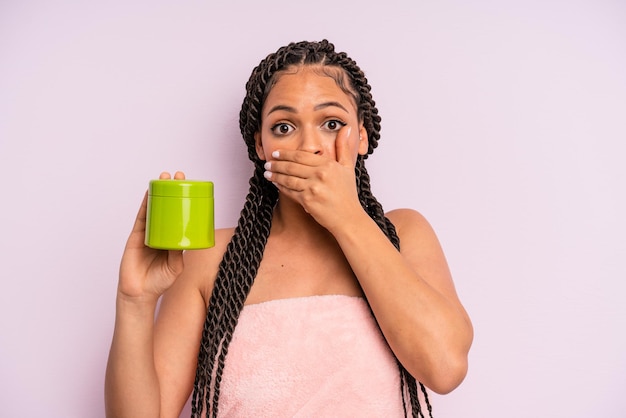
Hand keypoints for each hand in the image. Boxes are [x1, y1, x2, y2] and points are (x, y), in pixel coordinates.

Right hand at [117, 171, 185, 302]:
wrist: (140, 294)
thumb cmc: (159, 282)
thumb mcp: (175, 266)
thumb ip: (178, 253)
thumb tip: (183, 239)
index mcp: (172, 239)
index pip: (179, 216)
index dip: (184, 202)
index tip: (191, 188)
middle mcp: (160, 233)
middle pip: (167, 207)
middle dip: (172, 190)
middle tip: (179, 176)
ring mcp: (147, 233)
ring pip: (153, 208)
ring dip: (158, 192)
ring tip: (164, 177)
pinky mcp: (136, 236)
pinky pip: (141, 217)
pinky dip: (145, 204)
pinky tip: (149, 193)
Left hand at [264, 126, 365, 230]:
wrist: (349, 218)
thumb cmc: (348, 194)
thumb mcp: (348, 167)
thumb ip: (343, 147)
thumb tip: (346, 128)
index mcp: (328, 164)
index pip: (301, 155)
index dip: (286, 154)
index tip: (276, 153)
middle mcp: (320, 174)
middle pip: (292, 165)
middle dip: (277, 163)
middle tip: (268, 162)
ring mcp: (313, 187)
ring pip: (288, 178)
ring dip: (275, 175)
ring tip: (267, 173)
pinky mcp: (307, 201)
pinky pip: (290, 191)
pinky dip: (280, 187)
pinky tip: (275, 184)